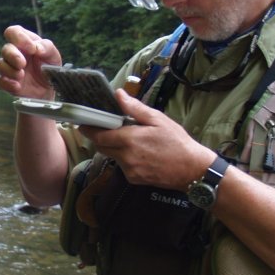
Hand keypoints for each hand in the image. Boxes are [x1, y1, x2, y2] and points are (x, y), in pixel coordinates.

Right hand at [0, 25, 62, 99]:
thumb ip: (47, 47)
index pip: (13, 32)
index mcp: (23, 42)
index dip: (18, 37)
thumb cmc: (49, 67)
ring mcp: (8, 68)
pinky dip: (7, 84)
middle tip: (23, 63)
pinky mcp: (6, 83)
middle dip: (13, 56)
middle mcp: (14, 53)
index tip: (32, 48)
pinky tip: (18, 86)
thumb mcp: (53, 55)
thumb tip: (37, 47)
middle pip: (5, 49)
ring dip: (9, 70)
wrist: (49, 88)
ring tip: (21, 76)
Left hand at [81, 91, 215, 188]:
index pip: (99, 135)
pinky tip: (138, 153)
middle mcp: (126, 157)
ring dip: (113, 147)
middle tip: (103, 127)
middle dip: (99, 137)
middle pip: (101, 146)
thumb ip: (135, 108)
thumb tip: (118, 95)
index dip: (89, 129)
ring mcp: (129, 170)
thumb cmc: (177, 142)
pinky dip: (124, 158)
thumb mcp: (158, 119)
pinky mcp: (133, 179)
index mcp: (130, 139)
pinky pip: (121, 166)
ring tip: (128, 138)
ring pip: (111, 156)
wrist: (192, 170)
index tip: (83, 122)